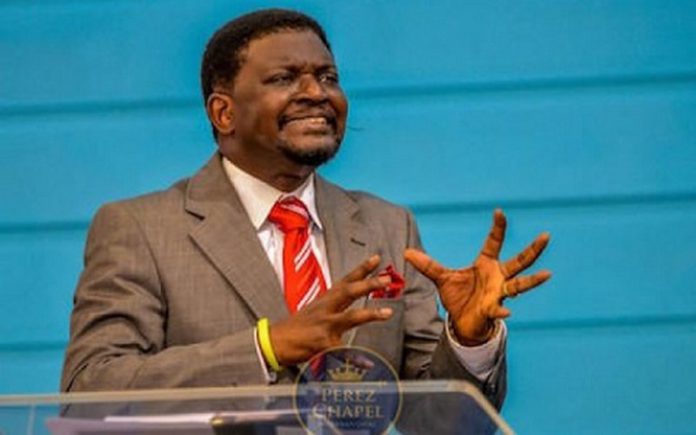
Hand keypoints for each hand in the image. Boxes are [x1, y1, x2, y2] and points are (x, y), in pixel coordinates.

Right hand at [270, 255, 392, 365]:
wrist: (275, 342)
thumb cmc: (298, 327)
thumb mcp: (316, 308)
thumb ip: (336, 303)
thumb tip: (354, 295)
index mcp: (326, 300)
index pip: (346, 280)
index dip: (362, 269)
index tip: (376, 259)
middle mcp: (326, 309)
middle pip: (349, 292)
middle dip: (369, 284)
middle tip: (387, 280)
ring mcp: (325, 326)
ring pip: (350, 317)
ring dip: (370, 314)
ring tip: (387, 313)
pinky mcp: (323, 345)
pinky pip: (344, 351)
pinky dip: (356, 359)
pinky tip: (368, 363)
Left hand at [405, 209, 550, 344]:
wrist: (462, 322)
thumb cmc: (458, 297)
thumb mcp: (441, 278)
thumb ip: (427, 265)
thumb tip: (406, 253)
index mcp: (486, 265)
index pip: (494, 243)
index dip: (498, 228)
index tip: (500, 212)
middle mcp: (497, 277)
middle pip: (519, 261)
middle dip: (533, 250)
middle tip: (547, 236)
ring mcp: (498, 294)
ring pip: (520, 285)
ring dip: (533, 281)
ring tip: (547, 274)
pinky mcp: (492, 310)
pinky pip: (499, 311)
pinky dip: (501, 312)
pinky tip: (506, 313)